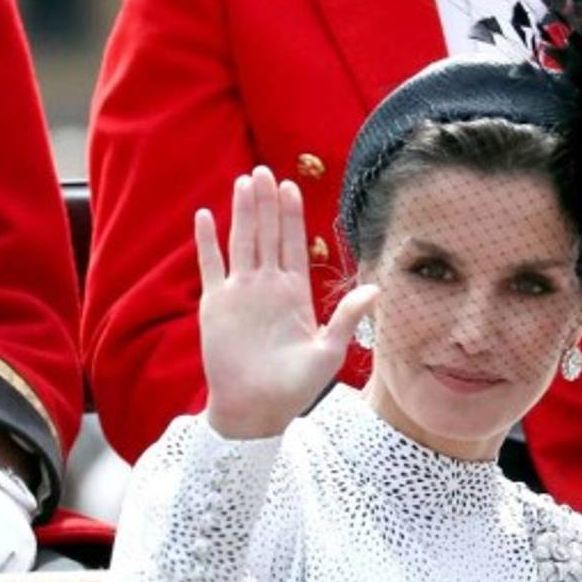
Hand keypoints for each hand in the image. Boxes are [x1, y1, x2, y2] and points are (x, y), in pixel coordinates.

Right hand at [196, 166, 378, 438]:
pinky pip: (210, 266)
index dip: (291, 215)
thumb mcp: (329, 351)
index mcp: (294, 294)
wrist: (256, 410)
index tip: (291, 186)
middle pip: (267, 234)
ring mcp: (240, 293)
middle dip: (266, 203)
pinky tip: (205, 216)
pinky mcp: (216, 304)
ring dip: (242, 212)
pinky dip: (207, 242)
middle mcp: (267, 287)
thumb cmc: (295, 388)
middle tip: (265, 171)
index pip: (293, 244)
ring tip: (244, 182)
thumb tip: (376, 288)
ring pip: (242, 242)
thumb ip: (347, 316)